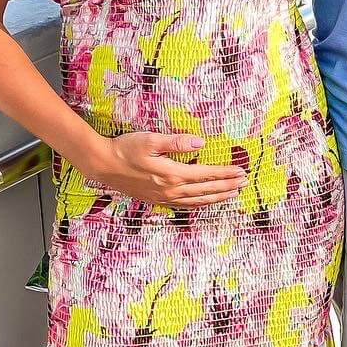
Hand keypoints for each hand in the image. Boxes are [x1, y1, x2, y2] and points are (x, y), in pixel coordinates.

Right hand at [86, 132, 245, 208]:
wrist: (103, 165)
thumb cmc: (126, 149)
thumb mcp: (151, 140)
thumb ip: (177, 142)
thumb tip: (200, 143)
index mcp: (172, 174)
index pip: (206, 175)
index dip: (225, 173)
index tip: (240, 171)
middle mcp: (170, 190)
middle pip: (206, 190)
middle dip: (227, 186)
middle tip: (243, 183)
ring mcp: (163, 198)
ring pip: (197, 201)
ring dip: (217, 197)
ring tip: (232, 194)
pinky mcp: (157, 200)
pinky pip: (184, 206)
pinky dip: (199, 205)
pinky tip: (206, 202)